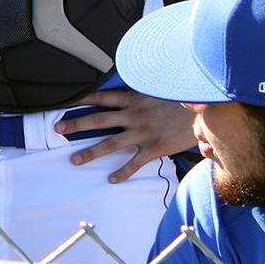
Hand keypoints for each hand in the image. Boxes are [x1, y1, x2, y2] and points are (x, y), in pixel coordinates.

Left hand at [56, 89, 194, 181]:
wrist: (207, 109)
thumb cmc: (184, 97)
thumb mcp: (160, 87)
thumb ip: (143, 88)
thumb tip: (132, 84)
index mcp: (134, 99)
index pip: (101, 97)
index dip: (81, 98)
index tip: (64, 98)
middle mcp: (134, 116)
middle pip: (98, 120)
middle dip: (76, 124)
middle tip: (57, 129)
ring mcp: (143, 133)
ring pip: (110, 144)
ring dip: (90, 153)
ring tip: (74, 160)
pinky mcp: (155, 148)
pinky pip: (135, 163)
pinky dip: (122, 172)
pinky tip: (111, 180)